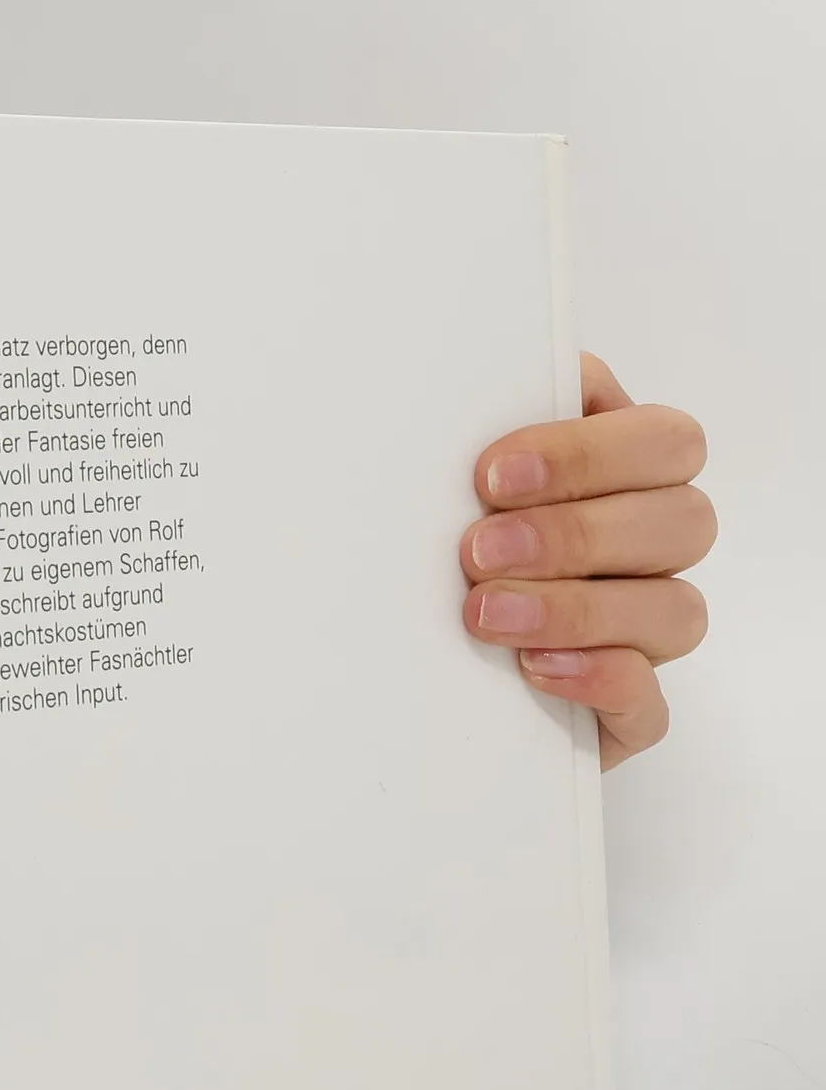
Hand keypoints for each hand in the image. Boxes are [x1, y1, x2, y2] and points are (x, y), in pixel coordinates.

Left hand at [462, 354, 713, 766]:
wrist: (407, 667)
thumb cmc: (444, 548)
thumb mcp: (452, 481)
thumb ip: (482, 426)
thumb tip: (470, 378)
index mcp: (629, 477)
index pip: (664, 443)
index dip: (587, 453)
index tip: (494, 472)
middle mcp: (652, 551)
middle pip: (681, 522)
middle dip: (574, 534)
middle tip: (478, 550)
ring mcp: (647, 633)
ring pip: (675, 611)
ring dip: (576, 608)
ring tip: (487, 614)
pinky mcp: (626, 711)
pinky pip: (647, 701)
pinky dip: (596, 679)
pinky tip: (533, 668)